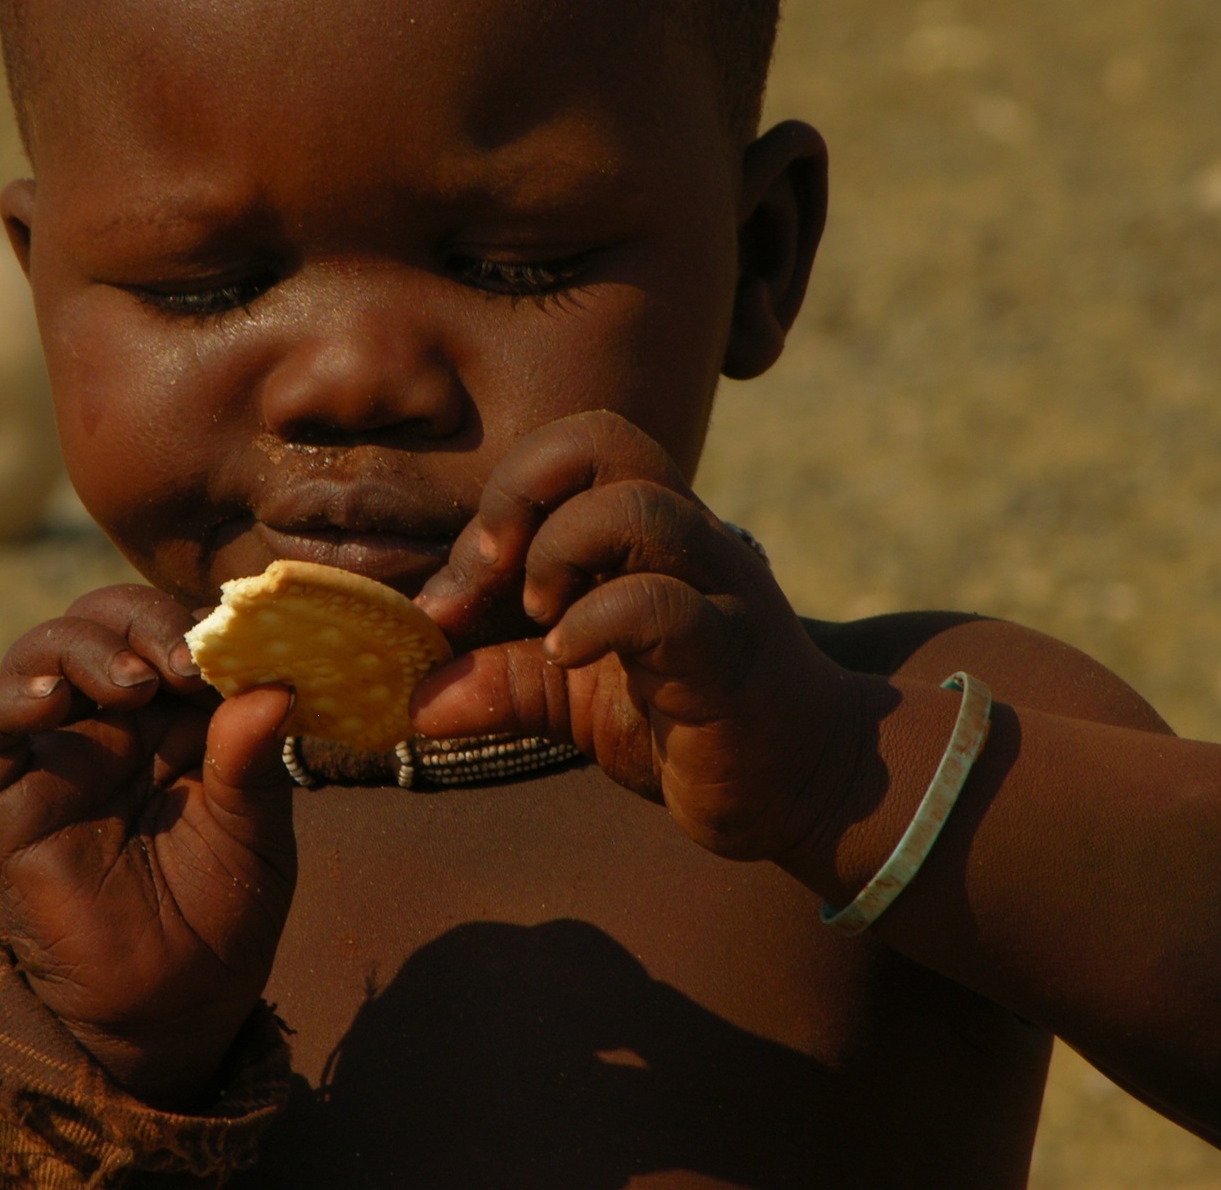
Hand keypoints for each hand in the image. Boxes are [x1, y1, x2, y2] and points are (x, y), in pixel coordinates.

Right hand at [0, 585, 296, 1108]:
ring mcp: (58, 755)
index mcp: (178, 716)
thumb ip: (254, 763)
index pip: (170, 630)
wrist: (172, 1010)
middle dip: (137, 620)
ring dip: (80, 647)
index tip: (230, 648)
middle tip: (179, 661)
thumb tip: (272, 688)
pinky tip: (49, 701)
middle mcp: (112, 722)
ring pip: (38, 656)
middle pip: (101, 622)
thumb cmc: (222, 917)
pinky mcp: (7, 801)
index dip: (194, 624)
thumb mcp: (257, 836)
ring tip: (132, 684)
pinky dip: (6, 700)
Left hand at [414, 411, 857, 862]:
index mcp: (648, 534)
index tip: (455, 592)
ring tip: (540, 618)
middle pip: (607, 440)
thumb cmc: (688, 721)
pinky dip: (598, 622)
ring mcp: (718, 592)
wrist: (806, 781)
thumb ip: (503, 680)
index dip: (503, 498)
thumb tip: (414, 701)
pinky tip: (568, 658)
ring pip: (641, 507)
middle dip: (521, 493)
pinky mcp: (731, 658)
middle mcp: (689, 541)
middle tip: (490, 578)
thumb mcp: (574, 695)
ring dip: (560, 552)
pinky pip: (666, 607)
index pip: (576, 448)